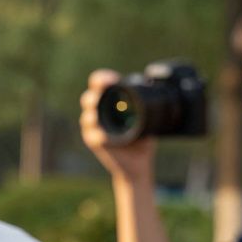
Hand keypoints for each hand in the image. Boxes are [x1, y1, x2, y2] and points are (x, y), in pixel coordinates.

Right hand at [80, 69, 156, 183]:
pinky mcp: (94, 142)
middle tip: (103, 95)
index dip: (101, 79)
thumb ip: (145, 105)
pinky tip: (104, 137)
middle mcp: (97, 112)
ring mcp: (94, 128)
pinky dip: (98, 136)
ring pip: (87, 117)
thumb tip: (154, 88)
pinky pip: (93, 137)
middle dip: (93, 95)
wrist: (139, 162)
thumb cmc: (142, 138)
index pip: (98, 85)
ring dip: (92, 115)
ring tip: (98, 116)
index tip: (112, 79)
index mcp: (108, 102)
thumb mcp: (147, 118)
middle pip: (88, 98)